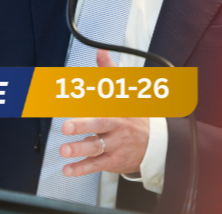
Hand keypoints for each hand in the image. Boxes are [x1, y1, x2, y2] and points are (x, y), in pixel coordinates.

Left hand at [60, 49, 148, 175]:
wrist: (157, 145)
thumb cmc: (135, 116)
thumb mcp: (126, 92)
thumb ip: (109, 72)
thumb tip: (101, 51)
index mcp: (118, 108)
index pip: (104, 100)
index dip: (90, 96)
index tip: (73, 92)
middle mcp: (116, 127)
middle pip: (99, 124)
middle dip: (82, 125)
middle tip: (66, 126)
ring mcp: (114, 145)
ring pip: (96, 148)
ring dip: (79, 149)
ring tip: (64, 150)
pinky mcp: (112, 161)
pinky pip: (95, 165)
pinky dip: (81, 168)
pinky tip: (68, 169)